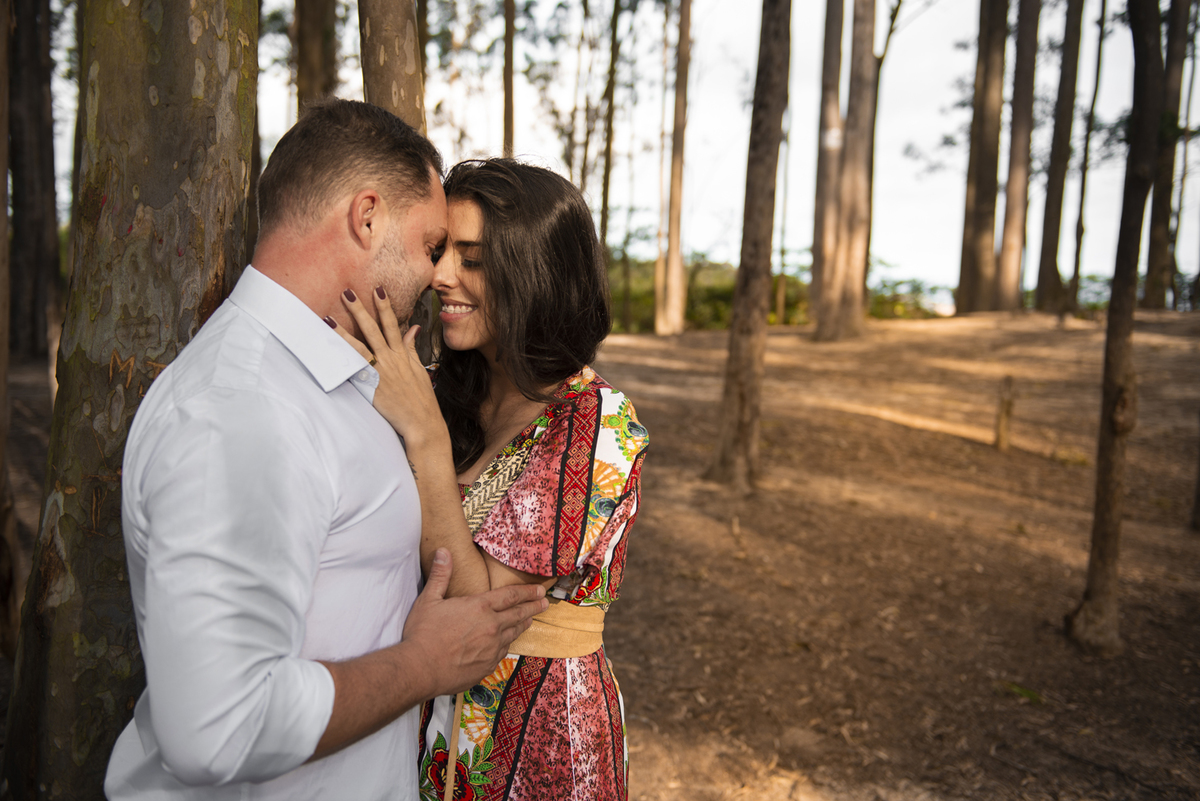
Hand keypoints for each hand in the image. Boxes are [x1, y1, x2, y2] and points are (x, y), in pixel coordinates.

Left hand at [328, 287, 448, 451]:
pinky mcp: (372, 387)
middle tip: (347, 292)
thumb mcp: (419, 369)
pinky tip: (329, 351)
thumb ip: (412, 348)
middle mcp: (391, 360)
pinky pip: (354, 370)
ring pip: (359, 347)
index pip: (392, 325)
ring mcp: (381, 372)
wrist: (422, 421)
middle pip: (373, 330)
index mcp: (403, 355)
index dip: (385, 307)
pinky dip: (342, 360)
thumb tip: (414, 328)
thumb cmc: (421, 398)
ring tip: (328, 318)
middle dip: (360, 310)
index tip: (377, 290)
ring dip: (342, 332)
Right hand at [404, 549, 546, 695]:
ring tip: (530, 620)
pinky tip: (507, 642)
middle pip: (518, 614)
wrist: (420, 669)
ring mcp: (491, 648)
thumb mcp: (429, 599)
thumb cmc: (423, 634)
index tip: (539, 590)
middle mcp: (491, 627)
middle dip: (533, 607)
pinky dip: (507, 644)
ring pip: (513, 633)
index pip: (510, 595)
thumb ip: (441, 575)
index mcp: (479, 607)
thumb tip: (444, 551)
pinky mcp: (487, 665)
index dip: (527, 592)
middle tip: (544, 603)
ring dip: (523, 625)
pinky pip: (503, 652)